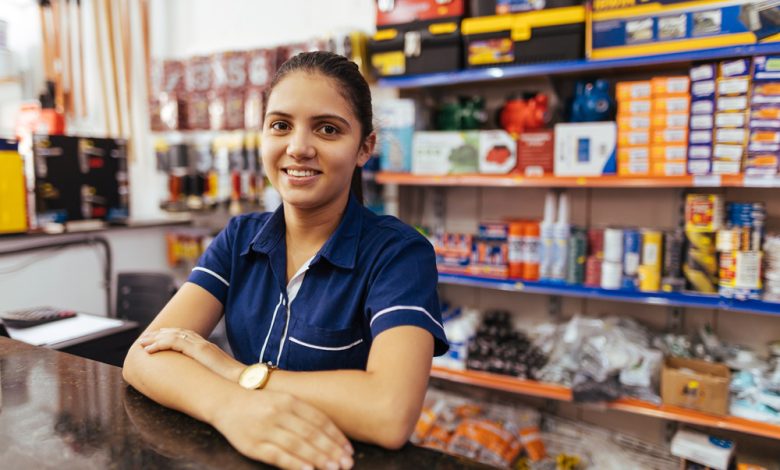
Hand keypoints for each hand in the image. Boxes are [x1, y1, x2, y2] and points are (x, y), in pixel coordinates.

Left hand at [138, 328, 243, 381]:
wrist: (244, 381)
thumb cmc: (232, 383)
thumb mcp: (216, 376)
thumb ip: (207, 374)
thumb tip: (199, 382)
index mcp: (207, 348)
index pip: (186, 336)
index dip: (170, 335)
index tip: (157, 337)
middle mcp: (203, 344)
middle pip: (177, 332)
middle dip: (159, 334)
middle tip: (145, 338)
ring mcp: (201, 346)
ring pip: (173, 335)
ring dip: (155, 338)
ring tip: (142, 343)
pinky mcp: (199, 350)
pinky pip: (174, 343)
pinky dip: (160, 344)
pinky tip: (149, 350)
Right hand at [214, 389, 354, 469]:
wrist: (224, 401)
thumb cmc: (259, 403)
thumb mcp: (282, 399)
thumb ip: (303, 412)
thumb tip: (329, 433)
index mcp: (289, 400)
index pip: (319, 419)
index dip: (336, 435)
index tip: (349, 449)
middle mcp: (279, 412)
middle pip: (311, 433)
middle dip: (331, 449)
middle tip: (347, 462)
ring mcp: (265, 429)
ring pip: (297, 444)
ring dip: (318, 457)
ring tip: (334, 468)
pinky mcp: (252, 445)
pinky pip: (277, 455)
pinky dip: (294, 463)